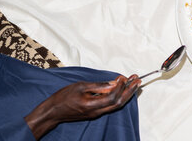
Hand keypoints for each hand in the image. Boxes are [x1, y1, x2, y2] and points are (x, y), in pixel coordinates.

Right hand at [25, 75, 140, 138]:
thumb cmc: (63, 98)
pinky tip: (122, 88)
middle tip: (137, 79)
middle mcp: (97, 112)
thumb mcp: (80, 87)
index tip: (124, 77)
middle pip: (119, 103)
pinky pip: (111, 105)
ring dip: (126, 93)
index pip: (113, 97)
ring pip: (116, 105)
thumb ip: (98, 86)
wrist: (53, 112)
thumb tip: (113, 83)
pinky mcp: (95, 113)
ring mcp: (97, 113)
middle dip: (130, 91)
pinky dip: (119, 96)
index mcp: (92, 105)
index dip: (121, 87)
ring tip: (133, 82)